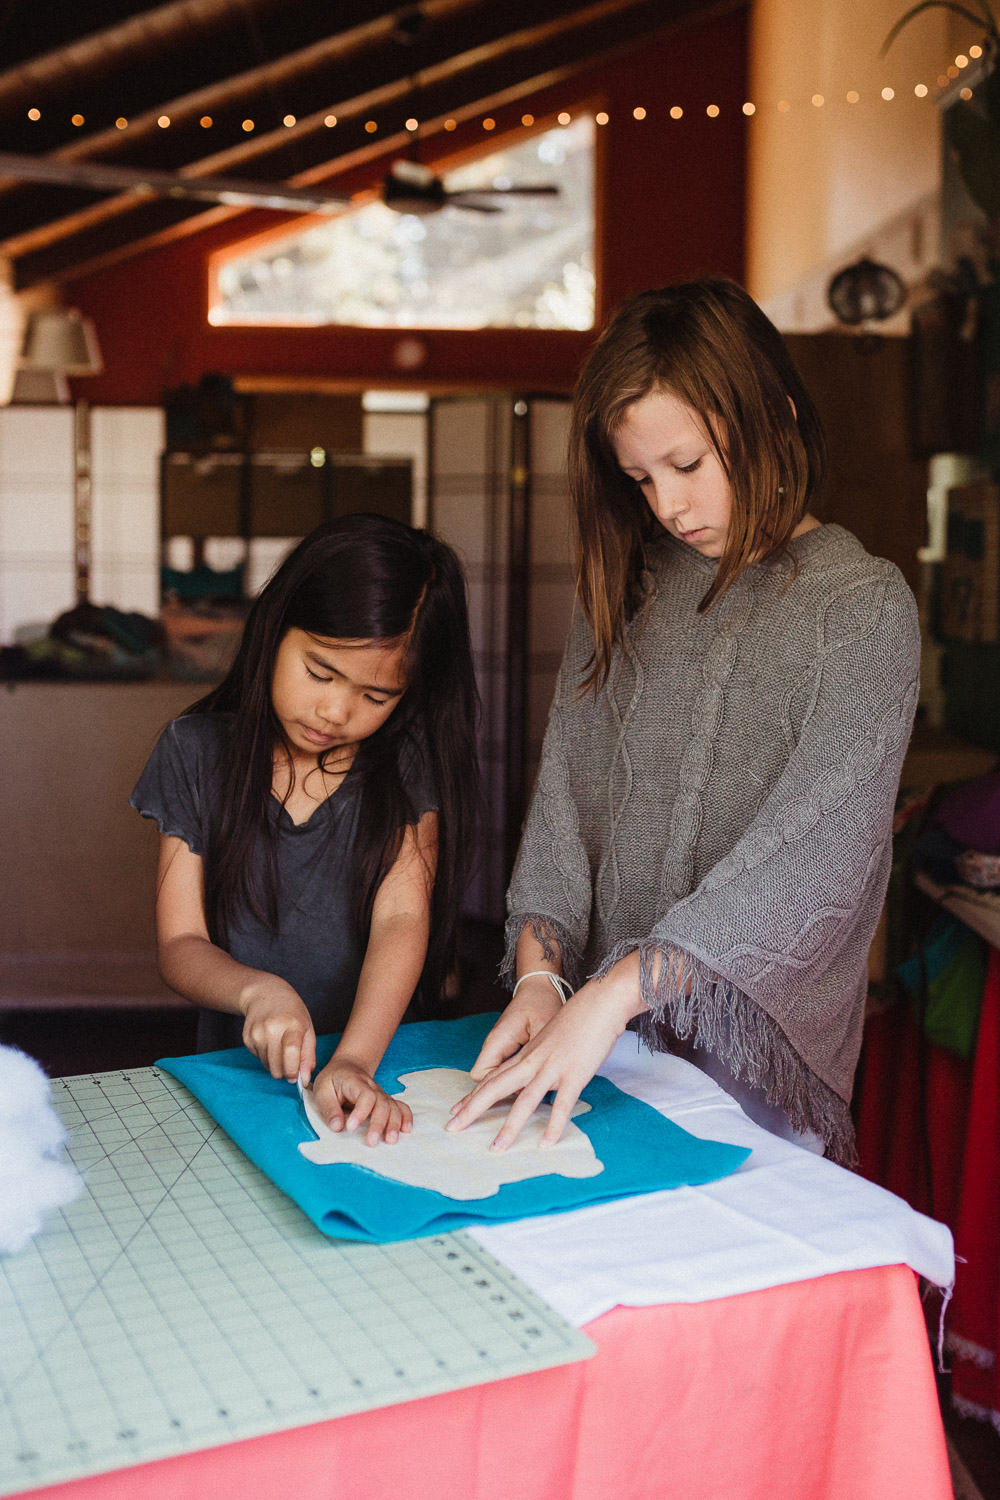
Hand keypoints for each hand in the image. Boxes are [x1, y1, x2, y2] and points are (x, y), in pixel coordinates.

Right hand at [240, 977, 316, 1083]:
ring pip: (267, 1065)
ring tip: (279, 1046)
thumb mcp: (307, 1029)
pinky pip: (258, 1058)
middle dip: (284, 1072)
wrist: (266, 994)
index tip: (295, 1077)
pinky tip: (269, 1040)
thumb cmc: (292, 1012)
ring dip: (275, 1063)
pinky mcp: (246, 1038)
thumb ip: (308, 1056)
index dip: (293, 1070)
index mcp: (292, 1024)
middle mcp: (272, 1028)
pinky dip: (265, 1056)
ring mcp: (257, 1033)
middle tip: (290, 1064)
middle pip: (276, 1066)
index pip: (291, 1052)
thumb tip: (305, 1081)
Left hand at [312, 1053, 412, 1146]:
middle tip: (372, 1142)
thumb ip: (329, 1108)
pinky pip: (400, 1107)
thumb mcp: (322, 1090)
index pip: (365, 1096)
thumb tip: (337, 1127)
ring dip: (394, 1124)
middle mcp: (372, 1088)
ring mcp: (381, 1094)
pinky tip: (406, 1130)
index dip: (361, 1112)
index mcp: (355, 1083)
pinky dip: (406, 1117)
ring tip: (391, 1141)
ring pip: (393, 1107)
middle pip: (382, 1104)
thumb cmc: (332, 1080)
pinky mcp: (386, 1101)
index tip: (351, 1127)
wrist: (347, 1066)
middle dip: (379, 1124)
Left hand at [448, 962, 643, 1150]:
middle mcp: (533, 1062)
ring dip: (509, 1128)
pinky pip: (561, 1105)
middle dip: (472, 1110)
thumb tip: (534, 1073)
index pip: (494, 1078)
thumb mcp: (550, 1037)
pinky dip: (553, 1126)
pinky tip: (546, 1144)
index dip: (474, 1096)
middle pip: (496, 1088)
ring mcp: (552, 1069)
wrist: (599, 1003)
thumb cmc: (579, 1019)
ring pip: (524, 1102)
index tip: (456, 1110)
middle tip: (452, 1128)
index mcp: (527, 1055)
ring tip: (496, 1149)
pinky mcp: (574, 1075)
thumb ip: (540, 1057)